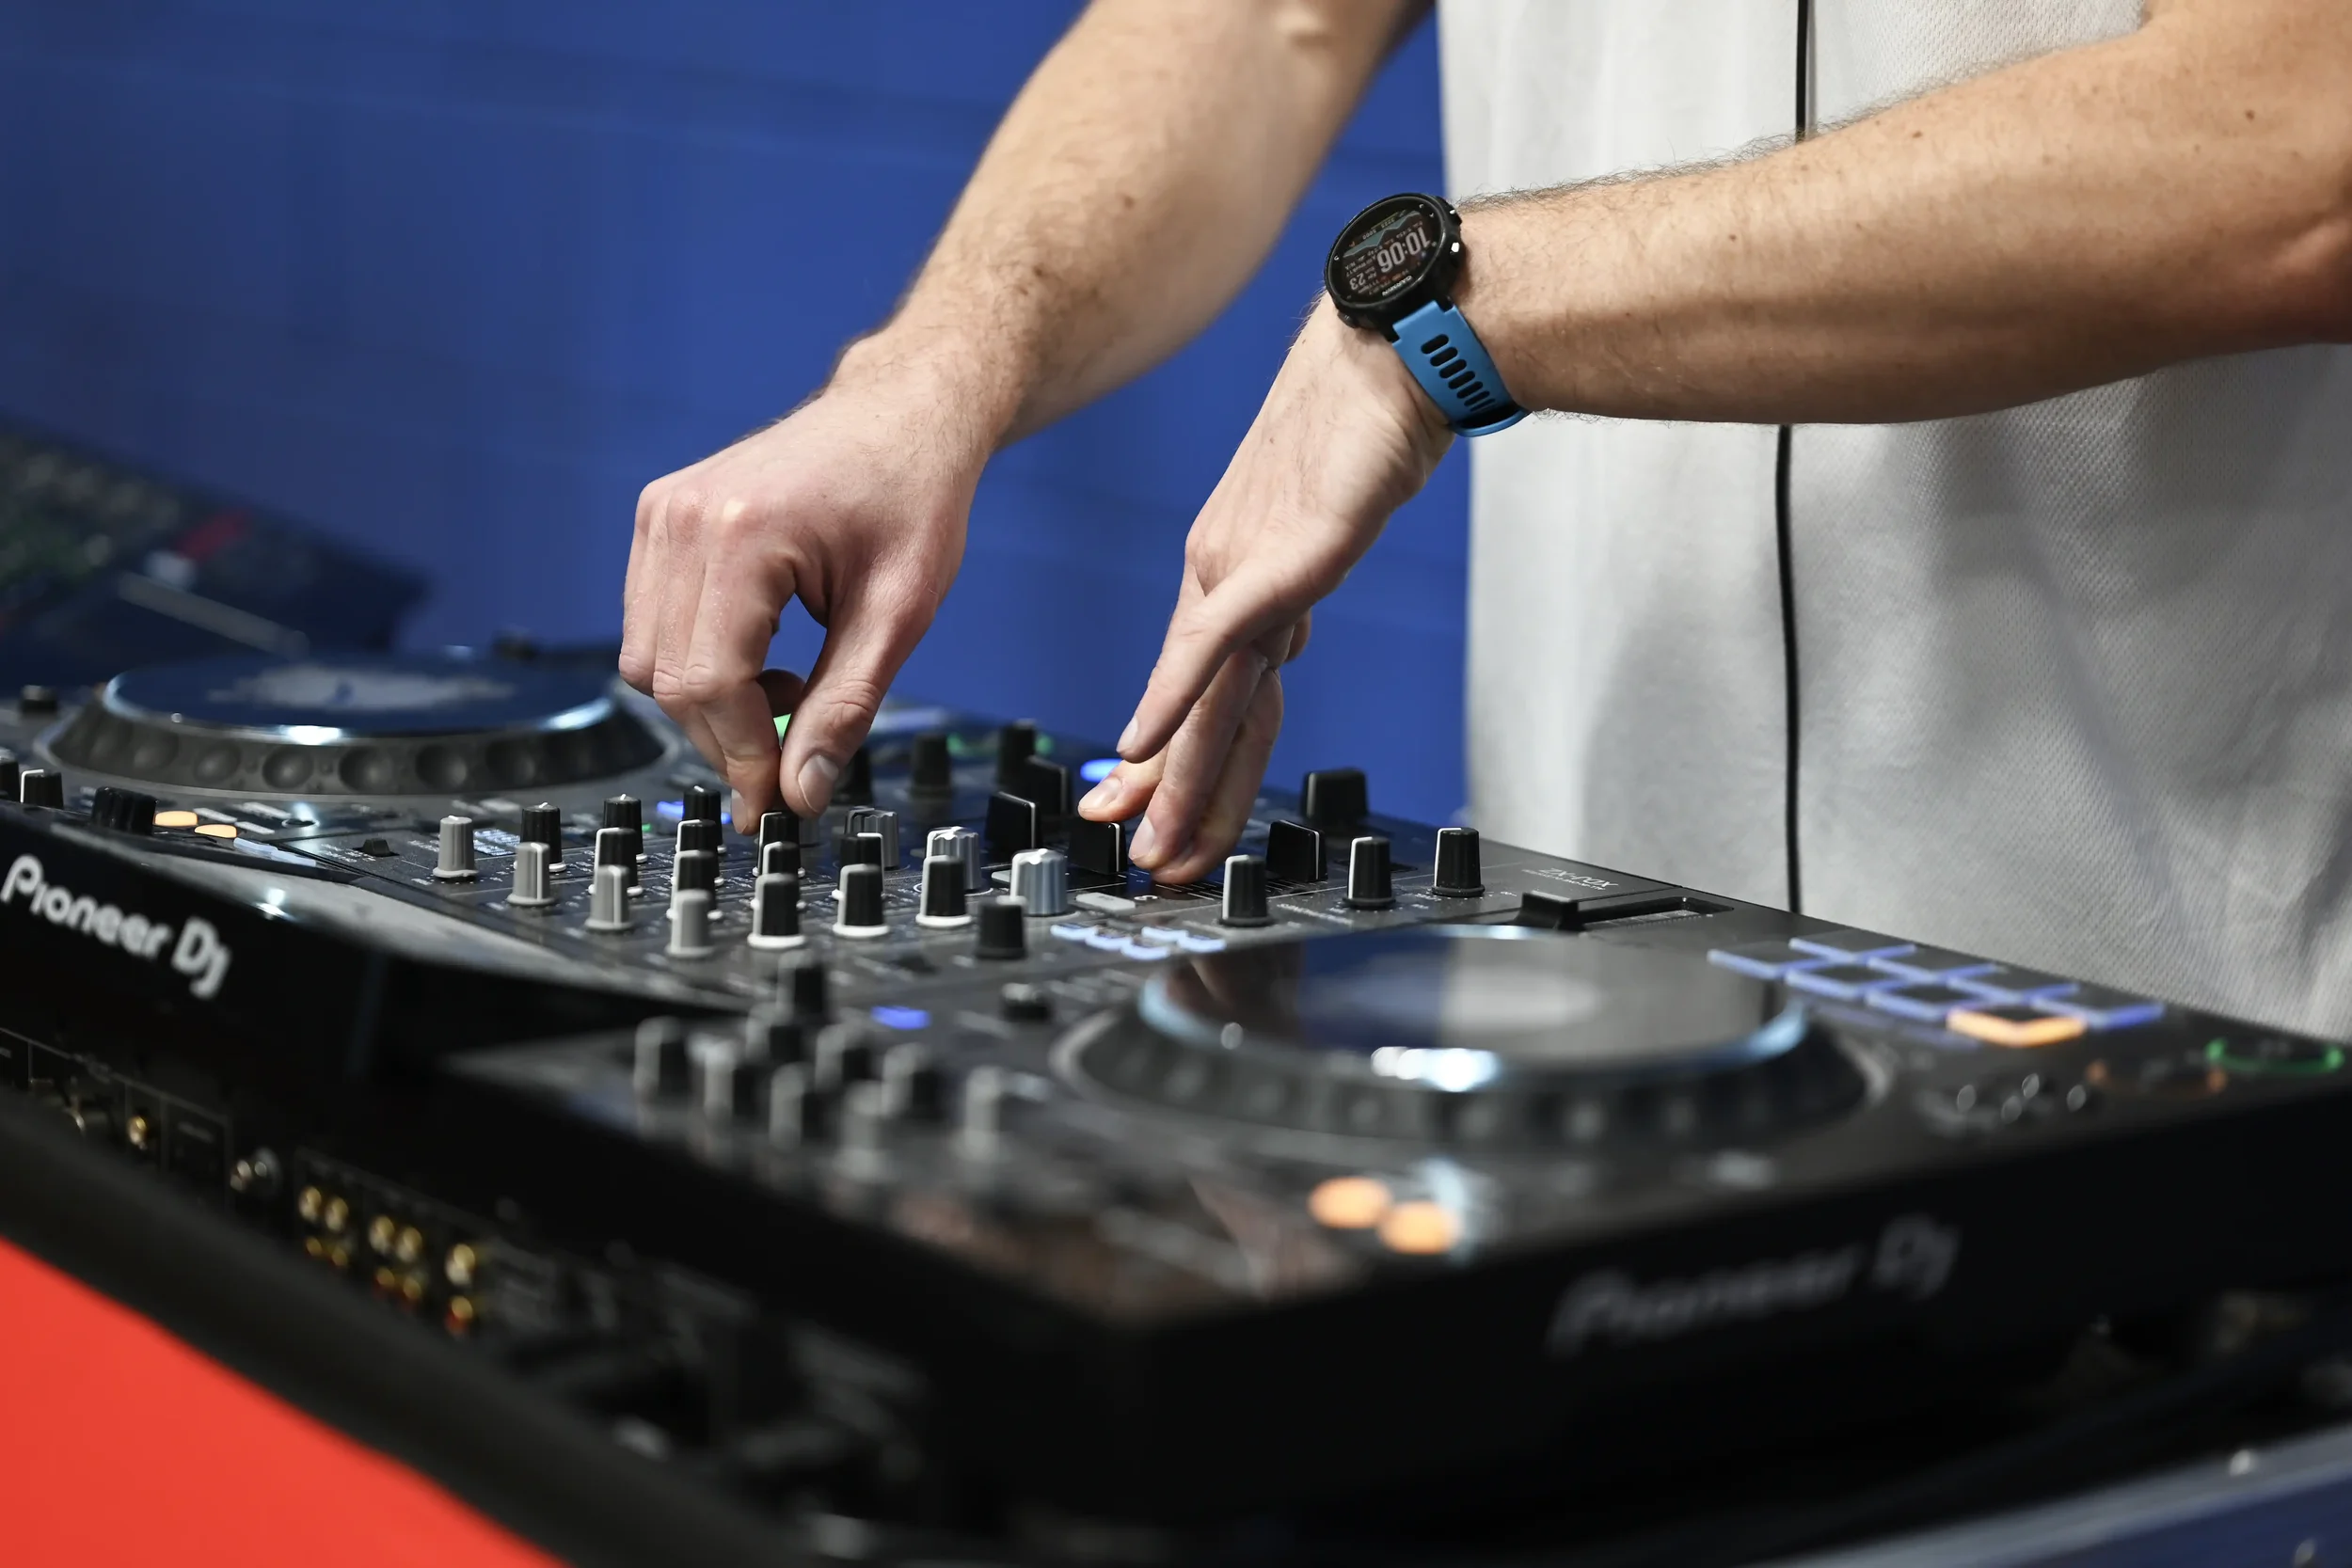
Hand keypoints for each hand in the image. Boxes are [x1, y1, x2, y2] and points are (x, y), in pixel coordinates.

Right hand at [619, 348, 988, 822]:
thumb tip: (801, 793)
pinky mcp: (659, 518)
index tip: (776, 805)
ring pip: (647, 659)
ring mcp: (662, 513)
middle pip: (667, 680)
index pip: (709, 684)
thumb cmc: (912, 497)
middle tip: (794, 750)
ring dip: (710, 700)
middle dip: (726, 737)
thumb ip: (844, 709)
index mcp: (742, 534)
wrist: (900, 417)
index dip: (741, 757)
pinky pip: (650, 623)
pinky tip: (761, 654)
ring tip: (788, 686)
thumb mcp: (899, 616)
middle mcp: (683, 518)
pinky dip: (698, 661)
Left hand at [1075, 297, 1451, 881]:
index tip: (1131, 801)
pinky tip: (1143, 744)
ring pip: (1207, 698)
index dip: (1166, 752)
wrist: (1397, 343)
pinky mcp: (1286, 556)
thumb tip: (1291, 623)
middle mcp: (1226, 574)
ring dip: (1177, 781)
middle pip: (1195, 708)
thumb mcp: (1326, 514)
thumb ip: (1299, 574)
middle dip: (1167, 795)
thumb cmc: (1369, 415)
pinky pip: (1219, 642)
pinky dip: (1176, 698)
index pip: (1194, 683)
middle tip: (1136, 857)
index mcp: (1234, 568)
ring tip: (1154, 844)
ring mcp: (1251, 566)